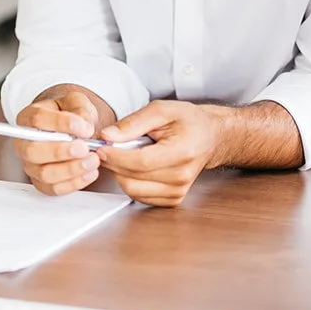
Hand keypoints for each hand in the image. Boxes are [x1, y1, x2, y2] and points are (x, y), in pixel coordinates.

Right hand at [13, 90, 102, 196]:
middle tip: (84, 148)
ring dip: (71, 169)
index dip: (60, 123)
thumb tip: (84, 126)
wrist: (75, 131)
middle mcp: (24, 143)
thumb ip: (80, 109)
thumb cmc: (70, 115)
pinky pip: (54, 188)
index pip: (37, 119)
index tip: (82, 127)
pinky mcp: (41, 182)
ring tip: (92, 161)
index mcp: (28, 118)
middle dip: (61, 151)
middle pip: (33, 151)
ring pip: (44, 173)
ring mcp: (31, 165)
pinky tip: (89, 173)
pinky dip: (74, 183)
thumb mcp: (76, 103)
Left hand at [97, 100, 222, 207]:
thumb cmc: (188, 121)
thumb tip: (107, 136)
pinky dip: (130, 182)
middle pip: (133, 179)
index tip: (101, 148)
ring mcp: (178, 191)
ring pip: (132, 190)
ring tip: (125, 155)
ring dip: (120, 174)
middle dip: (114, 164)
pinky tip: (134, 167)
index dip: (116, 156)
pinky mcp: (172, 199)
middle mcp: (181, 176)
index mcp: (182, 152)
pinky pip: (139, 196)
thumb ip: (133, 123)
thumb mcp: (162, 110)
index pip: (140, 162)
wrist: (209, 137)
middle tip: (107, 149)